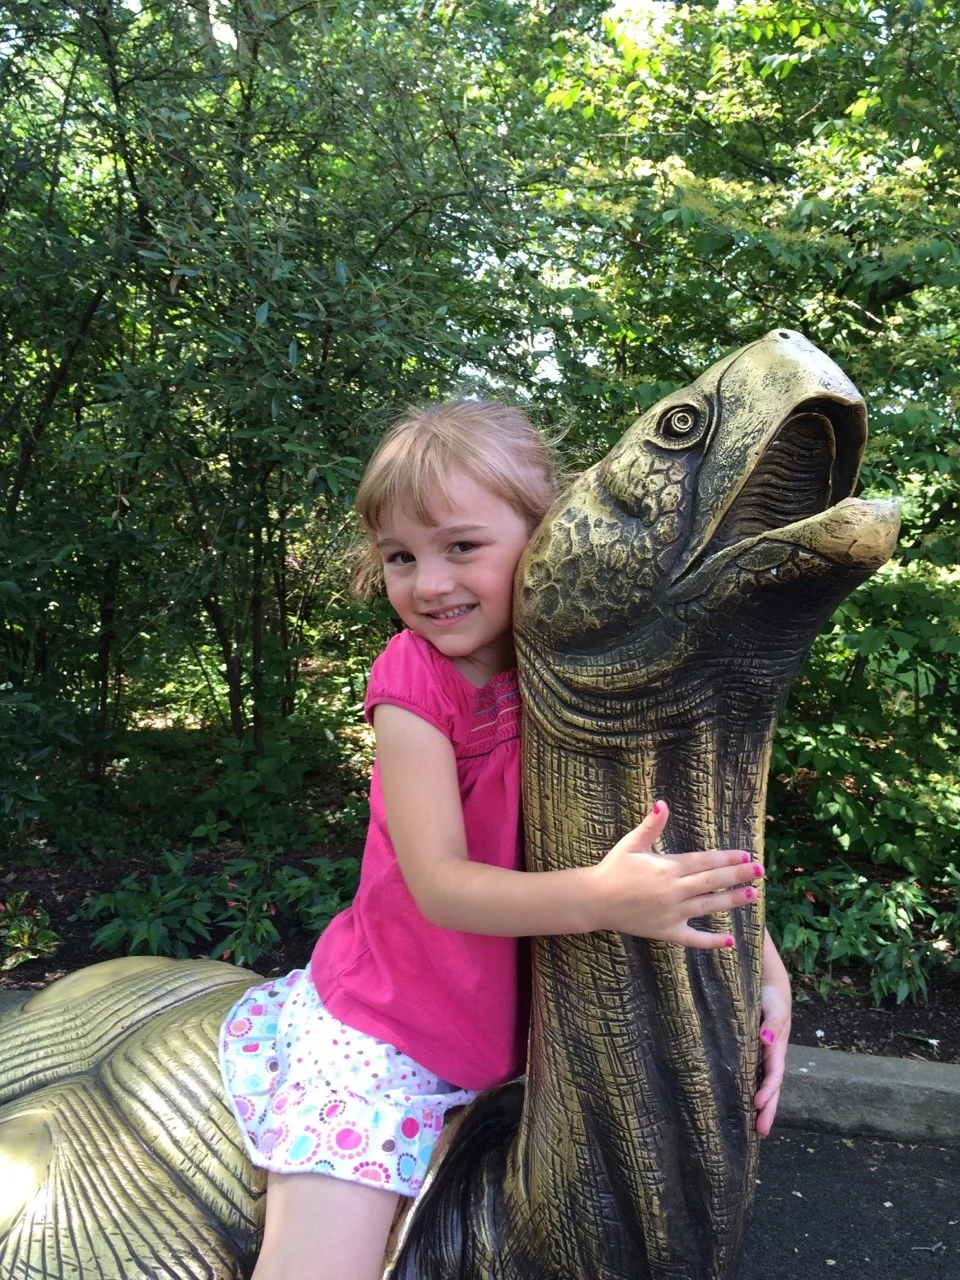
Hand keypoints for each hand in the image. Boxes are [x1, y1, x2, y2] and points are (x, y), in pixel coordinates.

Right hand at [589, 801, 763, 947]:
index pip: (704, 862)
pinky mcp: (666, 932)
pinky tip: (730, 940)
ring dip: (732, 901)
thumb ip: (650, 826)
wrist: (595, 900)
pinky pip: (693, 938)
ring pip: (708, 907)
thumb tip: (662, 803)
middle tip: (760, 871)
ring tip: (752, 895)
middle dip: (738, 876)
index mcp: (667, 868)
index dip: (727, 858)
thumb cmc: (613, 869)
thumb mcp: (631, 844)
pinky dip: (712, 941)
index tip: (746, 855)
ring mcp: (671, 913)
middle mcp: (673, 891)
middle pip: (712, 882)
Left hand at [755, 931, 791, 1135]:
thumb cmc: (771, 995)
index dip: (767, 1091)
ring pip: (762, 1084)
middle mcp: (771, 1055)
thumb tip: (767, 1041)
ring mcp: (762, 1055)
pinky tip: (740, 1101)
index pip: (774, 1075)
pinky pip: (751, 1073)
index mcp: (778, 1048)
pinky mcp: (751, 1050)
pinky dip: (750, 1089)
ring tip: (753, 1127)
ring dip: (760, 1104)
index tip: (756, 1105)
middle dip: (767, 1109)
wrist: (766, 982)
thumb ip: (771, 1023)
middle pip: (772, 1087)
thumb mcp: (774, 1007)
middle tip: (761, 1132)